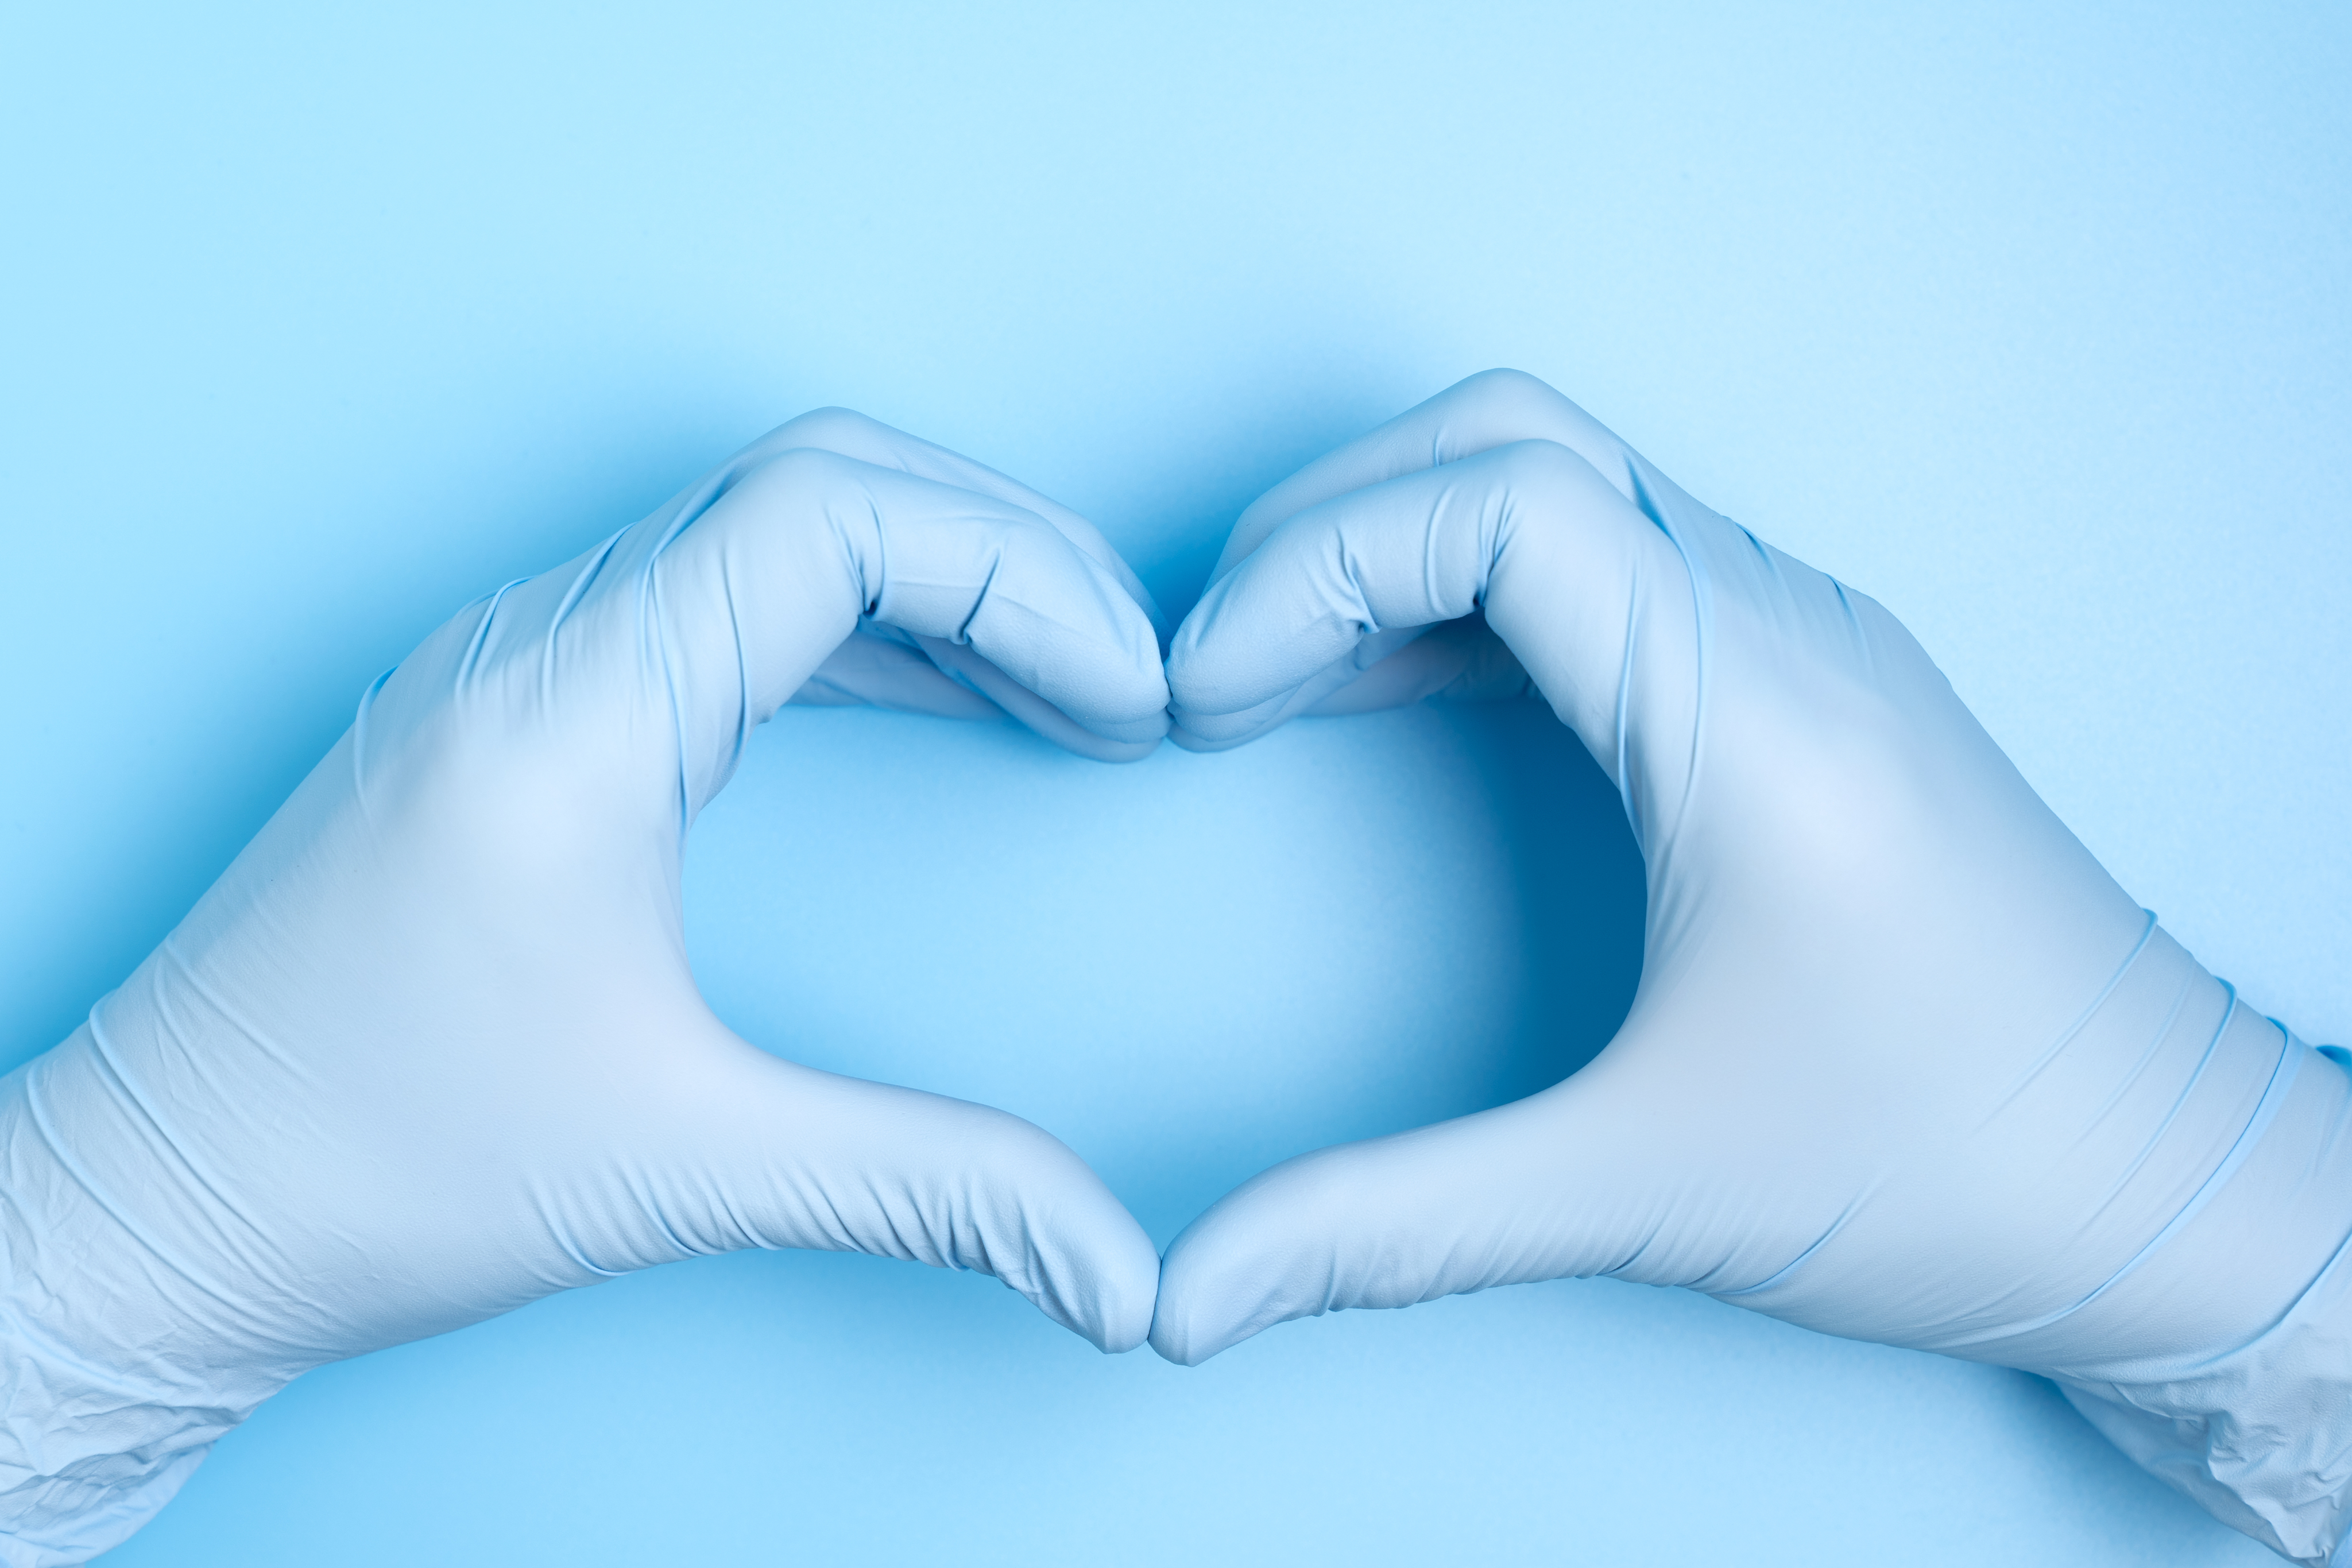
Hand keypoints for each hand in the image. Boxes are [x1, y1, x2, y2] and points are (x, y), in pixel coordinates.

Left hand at [0, 410, 1167, 1562]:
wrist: (153, 1214)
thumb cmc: (361, 1167)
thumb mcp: (674, 1168)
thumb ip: (926, 1189)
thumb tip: (1121, 1275)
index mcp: (573, 704)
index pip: (835, 513)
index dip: (1022, 577)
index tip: (1128, 698)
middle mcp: (536, 644)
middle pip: (817, 483)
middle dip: (1004, 555)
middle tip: (1129, 678)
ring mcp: (515, 667)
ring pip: (764, 530)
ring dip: (933, 584)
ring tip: (1067, 690)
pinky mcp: (516, 715)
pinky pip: (714, 604)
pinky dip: (853, 632)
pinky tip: (938, 703)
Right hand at [1153, 370, 2351, 1563]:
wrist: (2189, 1198)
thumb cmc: (1962, 1173)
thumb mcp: (1654, 1196)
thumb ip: (1399, 1226)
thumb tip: (1193, 1298)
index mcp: (1756, 713)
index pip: (1497, 500)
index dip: (1308, 569)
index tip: (1206, 700)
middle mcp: (1792, 634)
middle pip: (1517, 440)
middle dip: (1330, 523)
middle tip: (1217, 662)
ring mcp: (1815, 647)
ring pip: (1572, 483)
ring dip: (1406, 546)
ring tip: (1280, 673)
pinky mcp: (1818, 691)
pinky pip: (1622, 566)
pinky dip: (1482, 598)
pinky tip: (1406, 697)